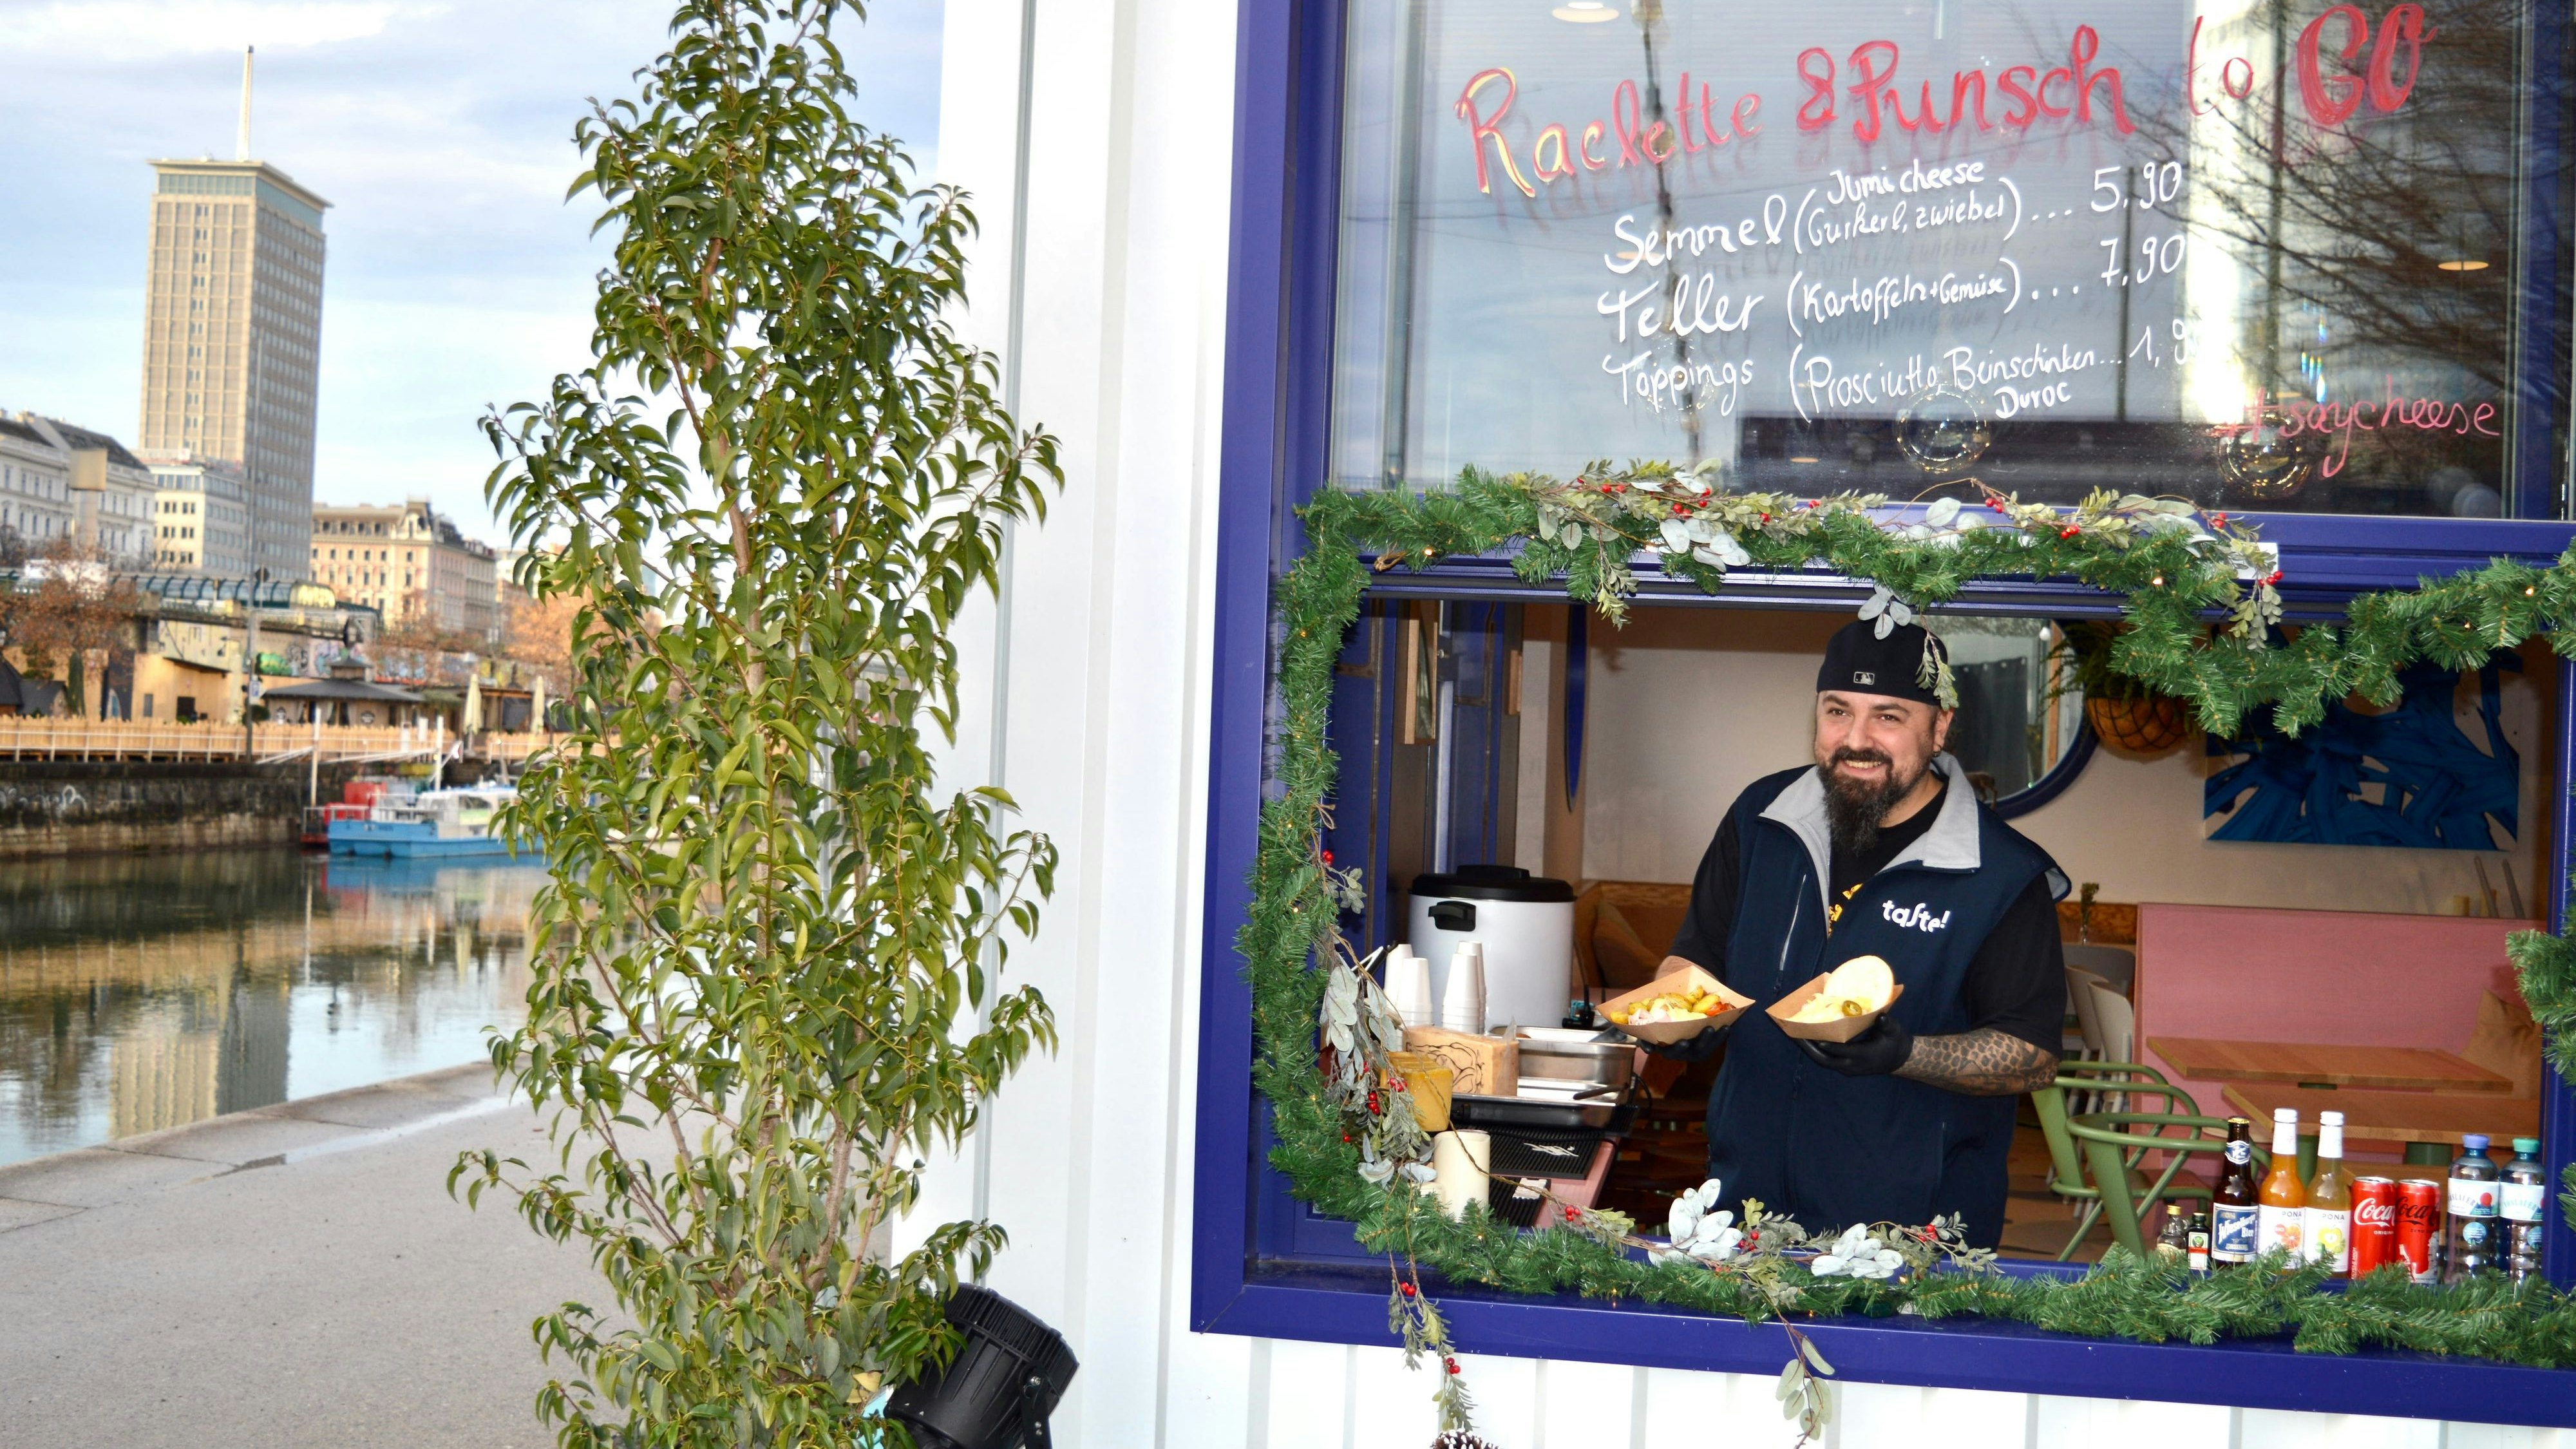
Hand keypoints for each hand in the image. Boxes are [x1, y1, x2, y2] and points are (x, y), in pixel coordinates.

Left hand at [1795, 1016, 1912, 1076]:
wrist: (1897, 1058)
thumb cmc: (1893, 1041)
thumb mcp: (1893, 1031)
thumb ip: (1887, 1025)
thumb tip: (1882, 1017)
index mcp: (1863, 1056)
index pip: (1840, 1051)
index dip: (1826, 1044)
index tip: (1813, 1034)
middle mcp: (1852, 1065)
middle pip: (1825, 1059)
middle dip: (1809, 1048)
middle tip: (1795, 1034)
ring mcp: (1847, 1069)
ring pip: (1823, 1061)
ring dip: (1809, 1050)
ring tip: (1795, 1035)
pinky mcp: (1844, 1068)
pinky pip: (1826, 1060)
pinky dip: (1816, 1051)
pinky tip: (1807, 1040)